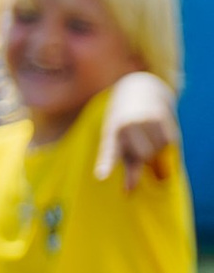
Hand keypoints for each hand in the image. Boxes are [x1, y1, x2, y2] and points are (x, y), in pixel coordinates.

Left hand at [100, 71, 178, 187]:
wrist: (139, 88)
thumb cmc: (127, 125)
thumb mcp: (122, 142)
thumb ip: (132, 166)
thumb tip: (150, 184)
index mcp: (111, 135)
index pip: (108, 153)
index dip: (105, 165)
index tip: (101, 176)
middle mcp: (125, 126)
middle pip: (144, 158)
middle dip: (146, 156)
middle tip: (140, 140)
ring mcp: (143, 120)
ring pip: (159, 150)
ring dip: (157, 147)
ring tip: (148, 131)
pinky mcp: (159, 115)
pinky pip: (170, 142)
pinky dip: (167, 140)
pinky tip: (158, 127)